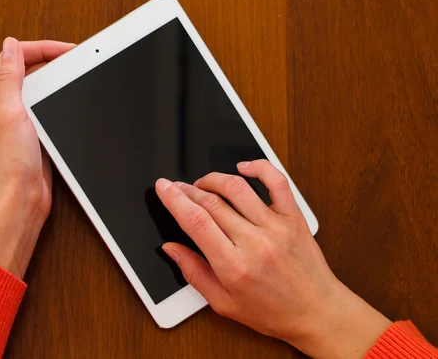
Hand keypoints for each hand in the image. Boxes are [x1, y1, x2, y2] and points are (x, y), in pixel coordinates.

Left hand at [0, 37, 73, 278]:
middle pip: (24, 69)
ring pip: (36, 87)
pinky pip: (43, 105)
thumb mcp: (10, 112)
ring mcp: (15, 118)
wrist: (21, 197)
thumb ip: (11, 77)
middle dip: (48, 59)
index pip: (12, 58)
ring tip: (72, 71)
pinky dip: (56, 97)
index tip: (64, 49)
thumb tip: (10, 46)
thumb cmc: (9, 163)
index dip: (39, 49)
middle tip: (72, 56)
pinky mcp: (30, 132)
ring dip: (53, 78)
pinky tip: (67, 97)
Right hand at [156, 160, 390, 358]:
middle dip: (187, 190)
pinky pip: (277, 182)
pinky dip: (258, 167)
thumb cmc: (273, 312)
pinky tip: (242, 168)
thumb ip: (194, 273)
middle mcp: (255, 243)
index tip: (163, 188)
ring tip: (202, 184)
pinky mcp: (294, 218)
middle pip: (212, 202)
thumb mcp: (224, 304)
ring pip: (237, 188)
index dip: (174, 200)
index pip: (196, 222)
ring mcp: (277, 227)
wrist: (318, 312)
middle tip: (176, 187)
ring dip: (213, 179)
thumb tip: (171, 248)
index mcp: (234, 266)